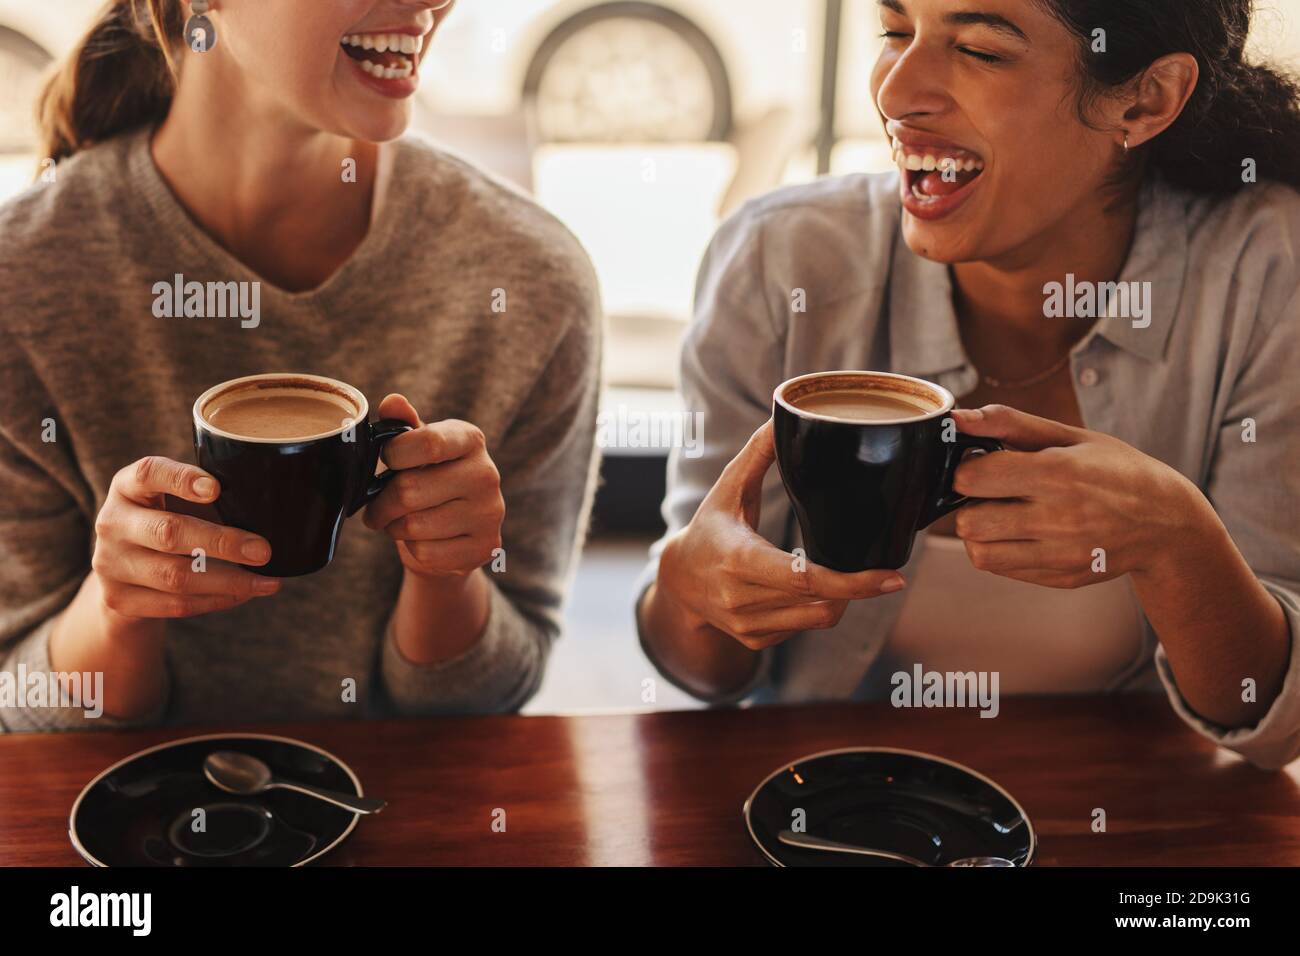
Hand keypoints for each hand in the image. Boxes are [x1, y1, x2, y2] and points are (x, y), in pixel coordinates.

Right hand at [92, 456, 279, 619]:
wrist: (122, 576)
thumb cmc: (166, 522)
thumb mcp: (174, 499)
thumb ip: (207, 495)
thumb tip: (268, 507)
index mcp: (127, 487)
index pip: (149, 473)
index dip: (181, 479)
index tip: (216, 488)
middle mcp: (112, 522)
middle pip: (168, 532)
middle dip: (222, 543)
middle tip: (263, 551)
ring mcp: (110, 564)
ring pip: (175, 576)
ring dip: (229, 581)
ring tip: (268, 582)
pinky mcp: (119, 600)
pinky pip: (176, 604)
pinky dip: (217, 600)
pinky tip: (244, 593)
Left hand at [363, 395, 504, 580]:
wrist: (457, 531)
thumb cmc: (429, 480)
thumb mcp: (416, 450)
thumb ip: (402, 427)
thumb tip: (392, 402)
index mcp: (470, 439)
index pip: (426, 442)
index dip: (393, 454)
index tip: (386, 461)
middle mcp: (487, 474)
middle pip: (410, 490)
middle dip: (381, 503)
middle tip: (376, 507)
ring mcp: (490, 513)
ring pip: (414, 525)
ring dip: (394, 527)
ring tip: (398, 521)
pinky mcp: (485, 547)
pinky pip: (427, 552)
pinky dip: (413, 549)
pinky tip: (422, 539)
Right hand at [657, 420, 907, 649]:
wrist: (678, 578)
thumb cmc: (711, 526)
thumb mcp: (730, 488)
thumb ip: (759, 454)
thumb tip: (781, 416)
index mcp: (739, 560)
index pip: (805, 579)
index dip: (852, 582)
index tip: (891, 579)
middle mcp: (741, 598)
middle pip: (820, 601)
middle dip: (854, 588)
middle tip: (881, 573)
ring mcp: (747, 624)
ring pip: (817, 619)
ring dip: (840, 600)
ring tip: (844, 577)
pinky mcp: (754, 639)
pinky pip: (802, 629)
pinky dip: (816, 610)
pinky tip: (812, 591)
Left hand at [948, 405, 1204, 587]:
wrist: (1168, 522)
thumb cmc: (1116, 470)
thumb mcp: (1070, 436)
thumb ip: (1009, 423)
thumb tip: (958, 418)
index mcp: (1059, 473)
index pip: (973, 478)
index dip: (966, 468)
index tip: (981, 463)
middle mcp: (1059, 518)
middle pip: (969, 521)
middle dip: (970, 503)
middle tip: (992, 492)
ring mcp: (1061, 554)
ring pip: (978, 552)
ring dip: (980, 531)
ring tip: (1003, 513)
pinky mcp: (1061, 577)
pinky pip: (1002, 568)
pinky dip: (999, 550)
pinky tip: (1022, 532)